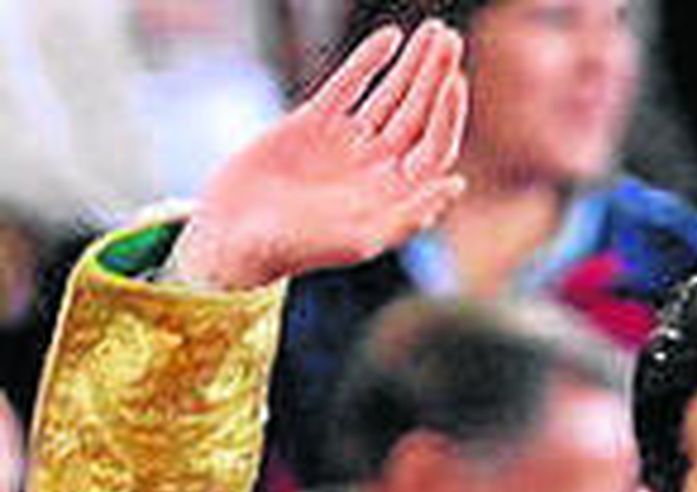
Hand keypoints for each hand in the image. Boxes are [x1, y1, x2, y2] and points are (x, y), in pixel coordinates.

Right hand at [172, 23, 467, 290]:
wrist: (234, 236)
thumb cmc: (295, 250)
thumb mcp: (356, 238)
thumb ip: (407, 215)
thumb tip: (456, 183)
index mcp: (393, 197)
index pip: (434, 148)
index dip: (447, 115)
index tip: (455, 79)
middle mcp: (376, 169)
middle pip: (418, 116)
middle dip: (435, 77)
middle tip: (450, 39)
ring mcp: (348, 143)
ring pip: (391, 96)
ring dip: (414, 65)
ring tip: (436, 31)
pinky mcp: (315, 122)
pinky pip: (349, 84)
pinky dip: (369, 61)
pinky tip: (391, 37)